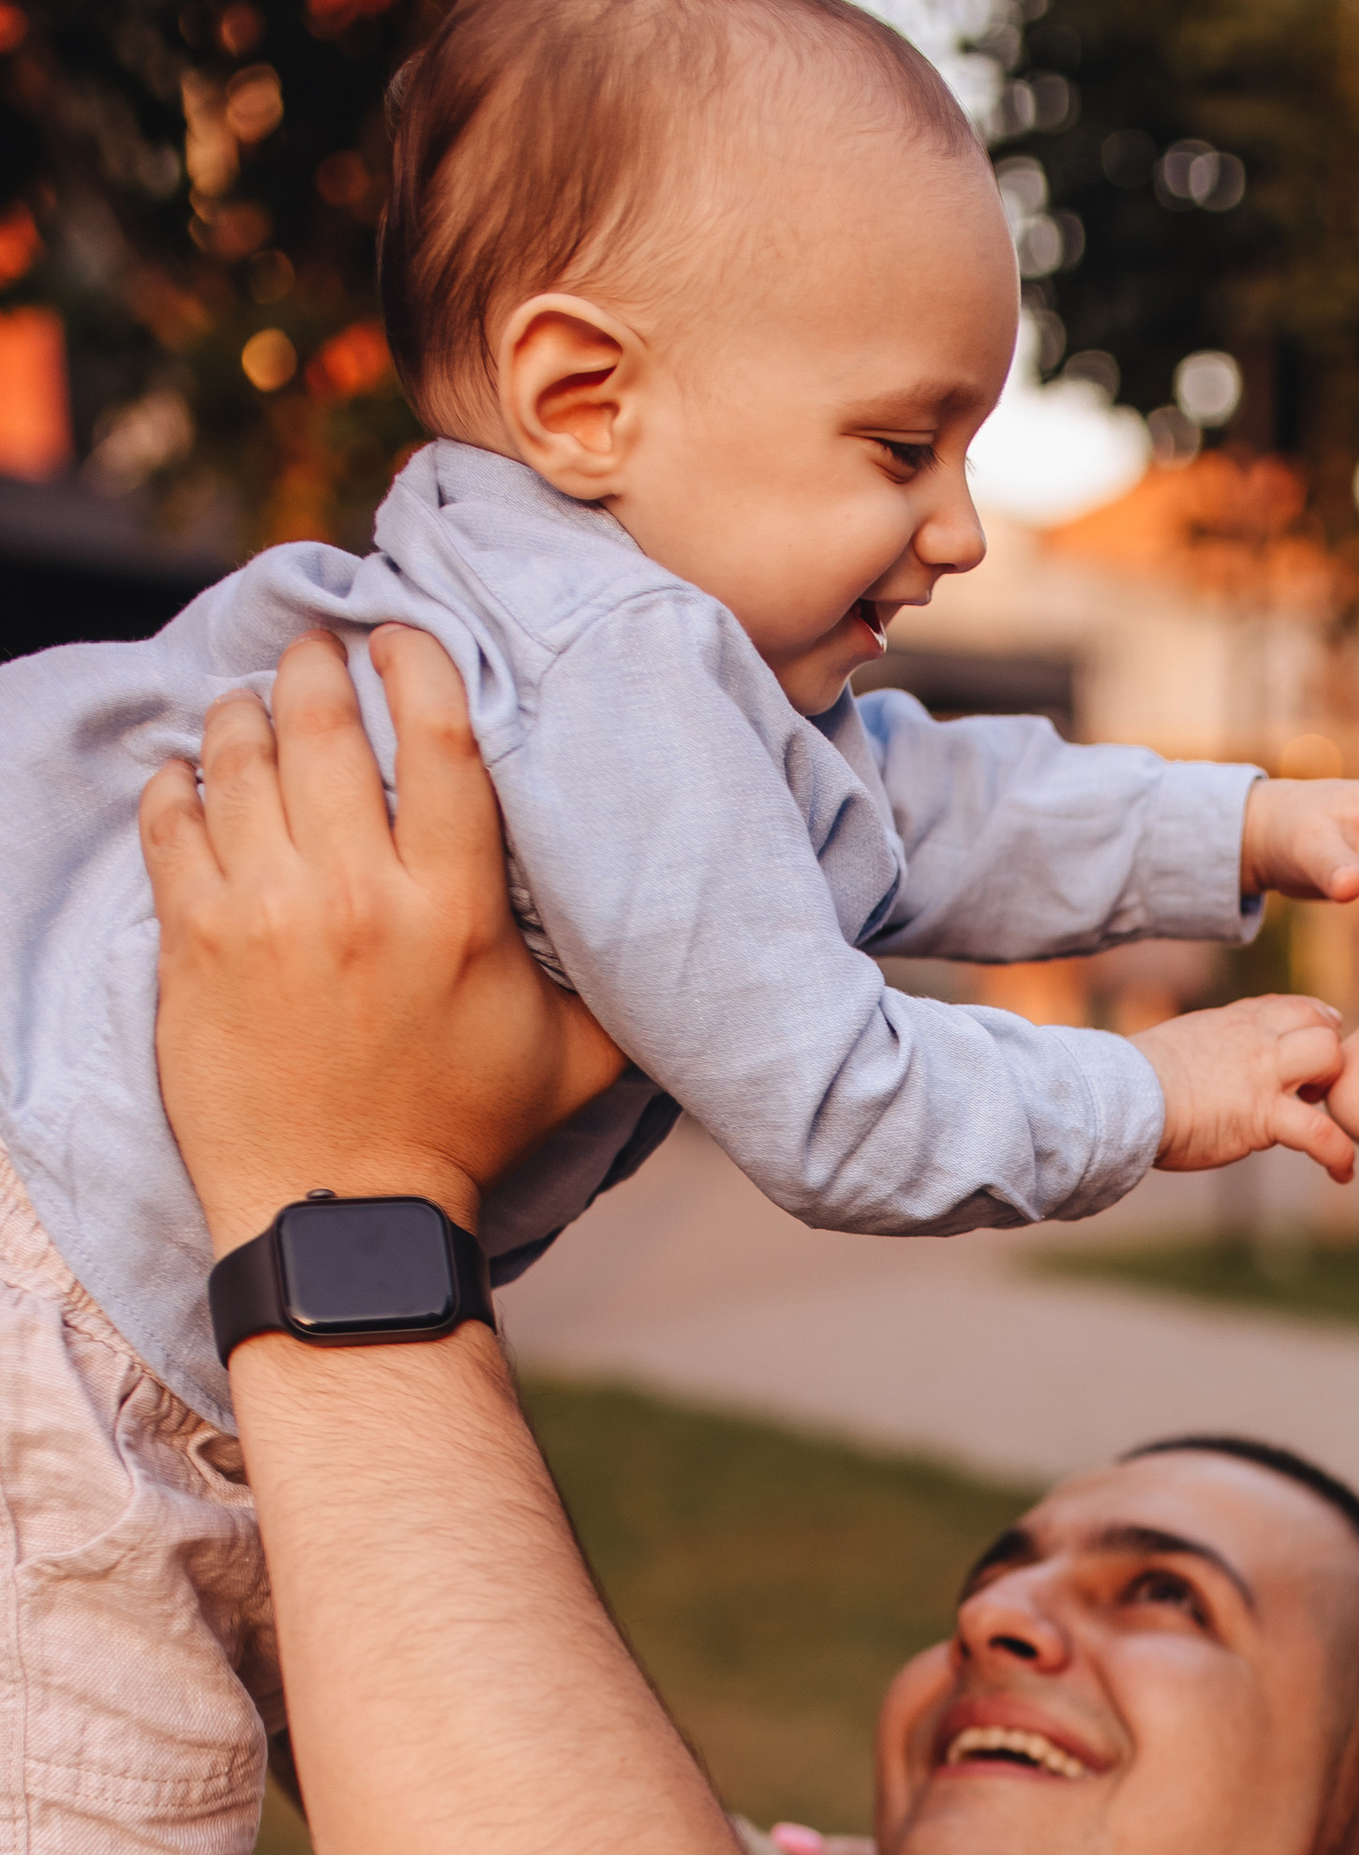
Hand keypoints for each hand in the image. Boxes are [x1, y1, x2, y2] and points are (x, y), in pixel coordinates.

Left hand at [139, 625, 626, 1257]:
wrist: (345, 1216)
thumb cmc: (463, 1137)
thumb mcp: (574, 1062)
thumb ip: (618, 986)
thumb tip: (690, 937)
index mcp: (455, 912)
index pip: (440, 736)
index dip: (419, 663)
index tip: (404, 638)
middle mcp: (359, 898)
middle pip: (328, 724)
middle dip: (318, 668)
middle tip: (318, 654)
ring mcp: (269, 915)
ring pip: (242, 757)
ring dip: (245, 713)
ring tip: (254, 705)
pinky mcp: (198, 943)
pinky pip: (171, 819)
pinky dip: (177, 782)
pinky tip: (192, 775)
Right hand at [1134, 991, 1354, 1183]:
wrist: (1125, 1095)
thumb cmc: (1139, 1077)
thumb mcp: (1184, 1042)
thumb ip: (1215, 1044)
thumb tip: (1212, 1060)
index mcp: (1236, 1021)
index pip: (1295, 1007)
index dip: (1314, 1025)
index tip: (1314, 1045)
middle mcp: (1257, 1040)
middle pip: (1320, 1025)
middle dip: (1328, 1053)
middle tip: (1311, 1086)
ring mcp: (1263, 1076)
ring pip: (1330, 1059)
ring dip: (1334, 1088)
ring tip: (1317, 1116)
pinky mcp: (1263, 1117)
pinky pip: (1321, 1133)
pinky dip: (1338, 1154)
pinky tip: (1341, 1173)